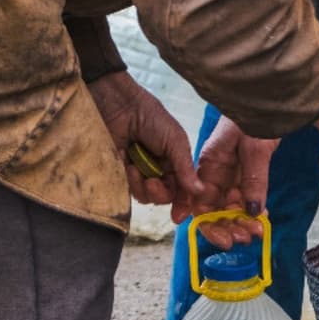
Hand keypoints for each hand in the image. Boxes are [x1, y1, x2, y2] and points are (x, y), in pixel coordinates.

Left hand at [88, 70, 207, 219]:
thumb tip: (200, 192)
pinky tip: (125, 163)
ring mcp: (138, 171)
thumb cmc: (149, 116)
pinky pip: (126, 189)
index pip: (182, 189)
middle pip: (163, 197)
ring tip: (134, 166)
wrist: (118, 104)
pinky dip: (127, 180)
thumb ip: (185, 168)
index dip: (183, 203)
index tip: (179, 215)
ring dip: (140, 186)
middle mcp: (158, 169)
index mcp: (175, 161)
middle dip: (158, 193)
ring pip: (144, 196)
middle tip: (152, 181)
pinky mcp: (119, 171)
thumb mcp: (175, 140)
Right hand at [191, 117, 276, 247]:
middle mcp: (217, 173)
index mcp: (209, 164)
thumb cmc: (256, 116)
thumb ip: (253, 180)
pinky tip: (263, 219)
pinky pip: (247, 198)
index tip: (223, 240)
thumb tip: (252, 211)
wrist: (270, 101)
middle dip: (228, 227)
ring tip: (258, 232)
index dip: (207, 224)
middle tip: (246, 238)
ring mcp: (232, 174)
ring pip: (232, 207)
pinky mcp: (247, 173)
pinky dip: (254, 210)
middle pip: (215, 209)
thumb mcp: (254, 148)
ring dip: (243, 222)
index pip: (200, 202)